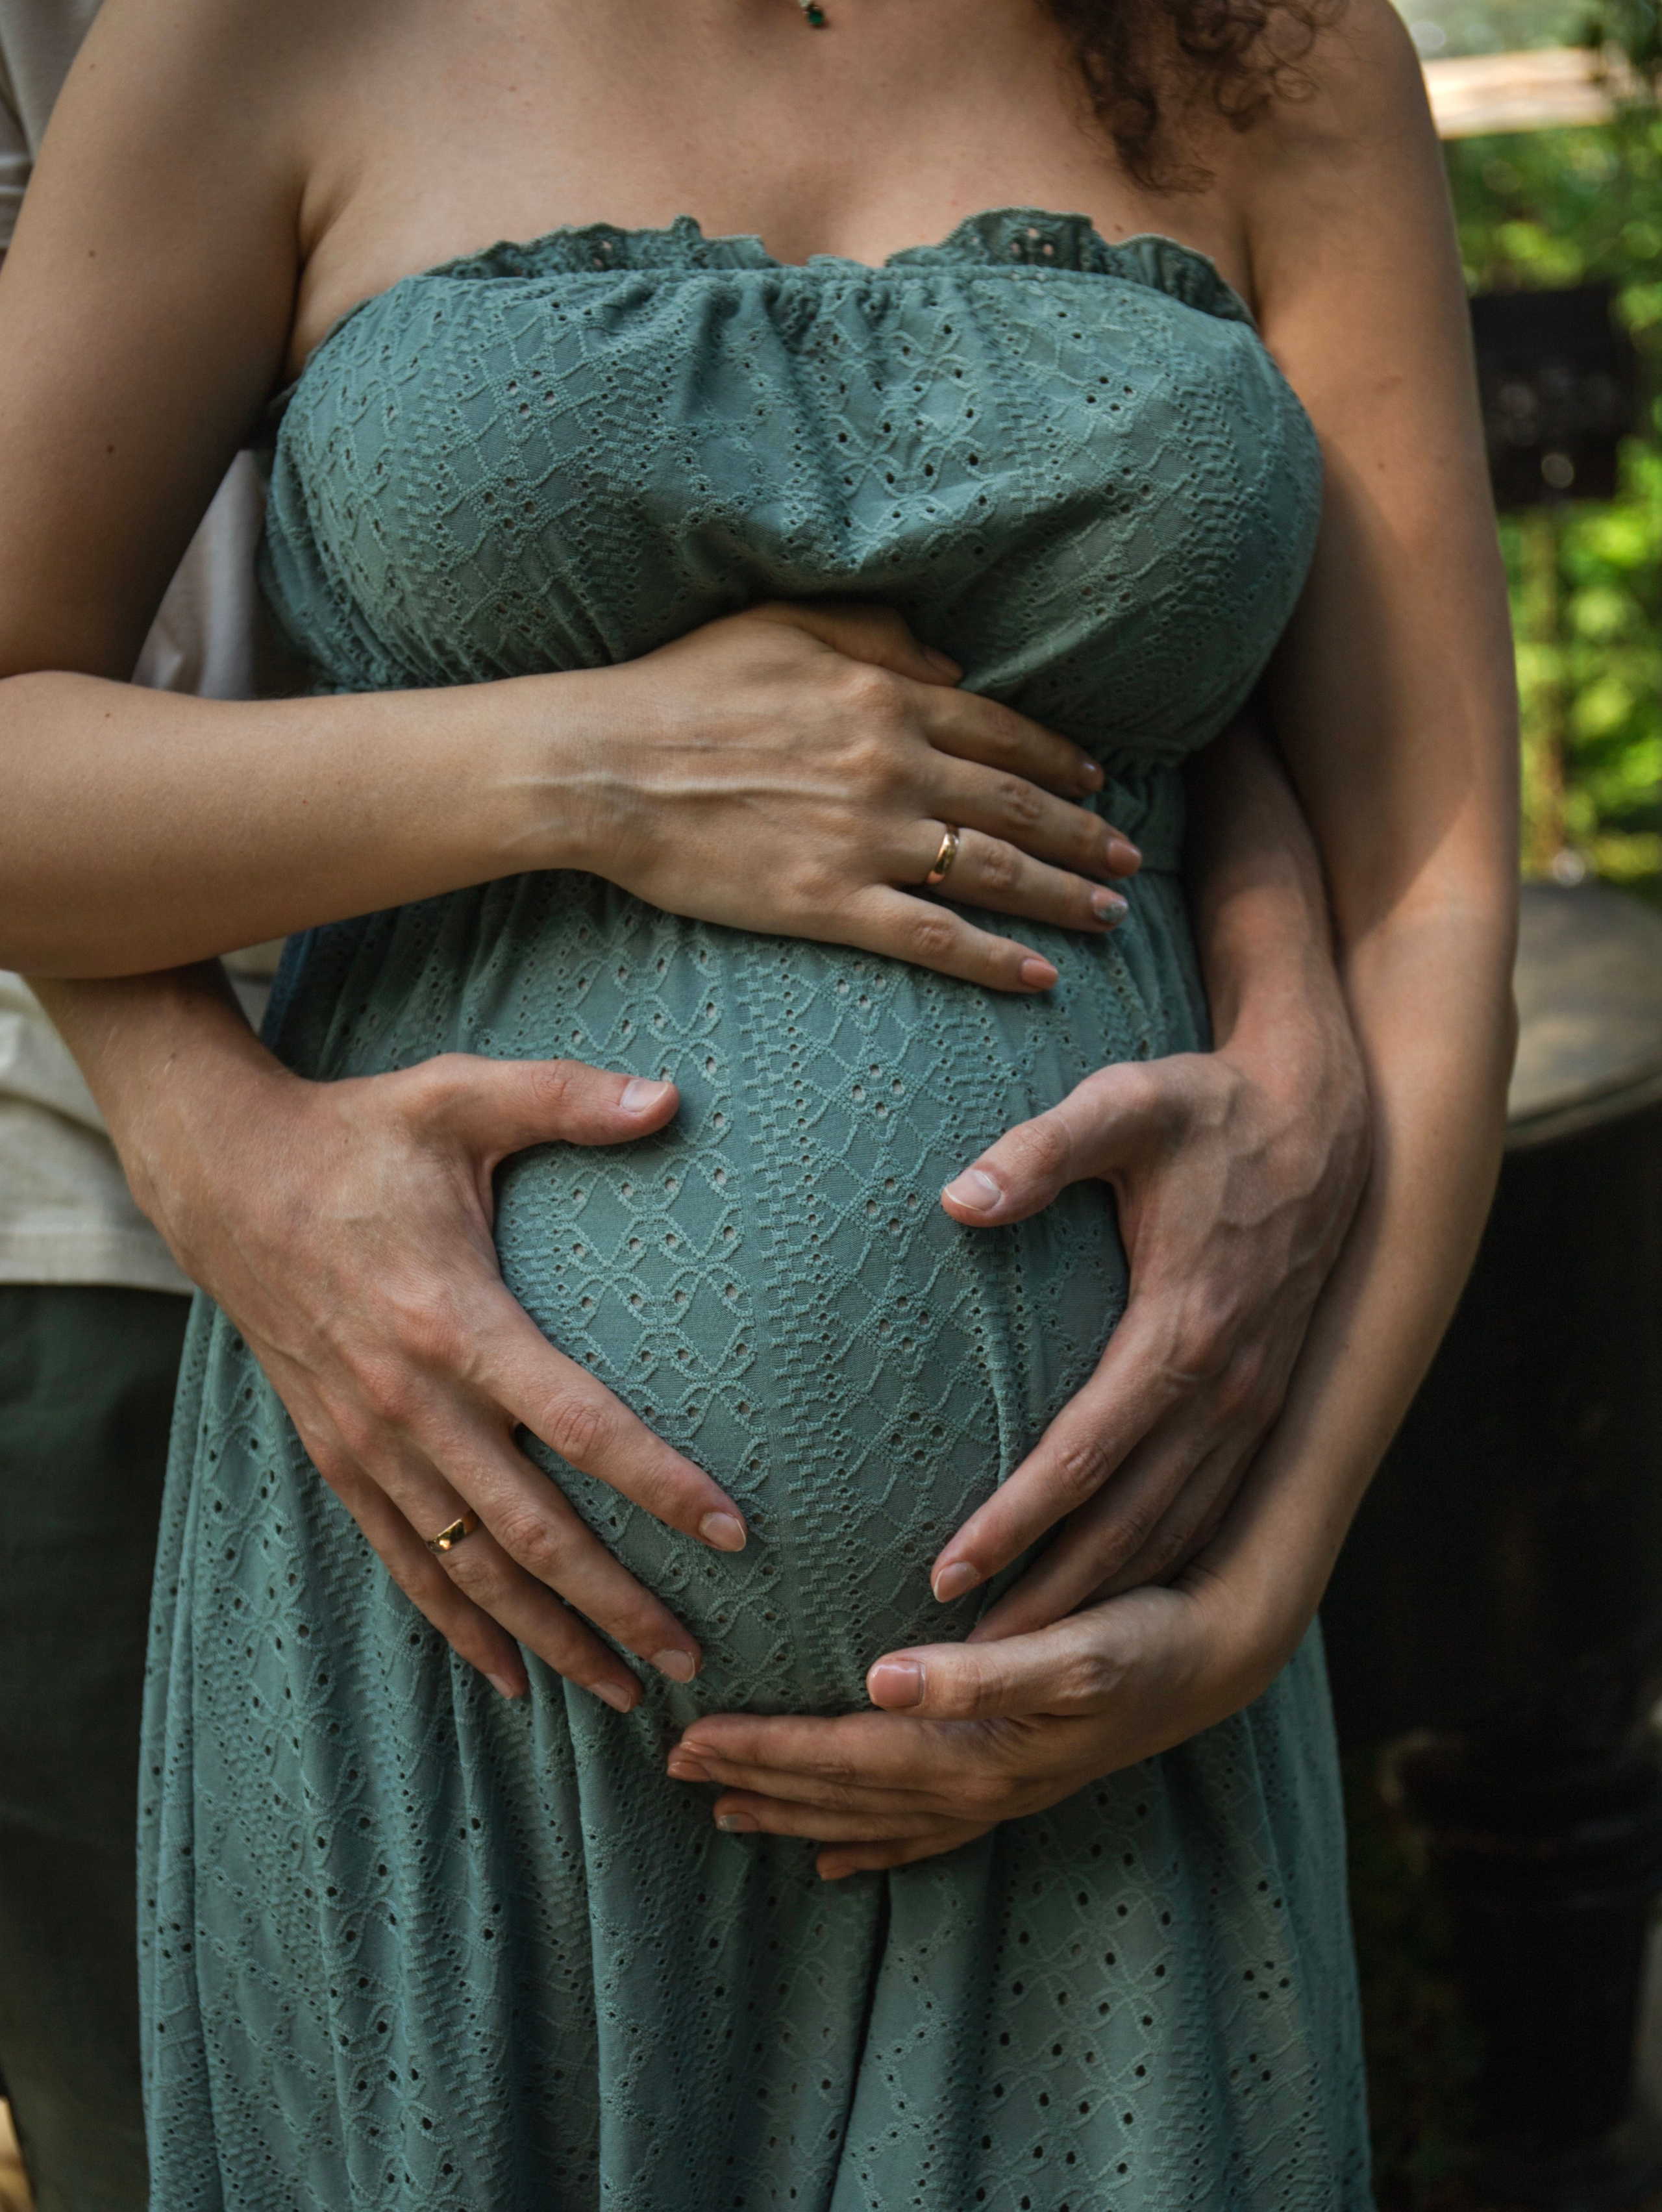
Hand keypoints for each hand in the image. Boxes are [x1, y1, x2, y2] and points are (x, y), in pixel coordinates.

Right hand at [128, 1040, 746, 1710]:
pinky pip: (407, 1561)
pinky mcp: (340, 1459)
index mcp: (456, 1320)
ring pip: (470, 1569)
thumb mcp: (458, 1095)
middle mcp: (412, 1401)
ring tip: (625, 1691)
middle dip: (617, 1602)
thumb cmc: (358, 1134)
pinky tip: (509, 1676)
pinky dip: (459, 1626)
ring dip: (549, 1637)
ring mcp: (370, 1442)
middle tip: (697, 1659)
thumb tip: (675, 1096)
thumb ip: (566, 1098)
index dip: (659, 1483)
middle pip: (531, 1530)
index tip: (734, 1532)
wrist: (222, 1181)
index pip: (579, 1423)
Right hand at [568, 600, 1140, 991]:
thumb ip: (874, 636)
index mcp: (884, 694)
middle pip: (1015, 805)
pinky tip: (1039, 977)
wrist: (606, 764)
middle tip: (1129, 862)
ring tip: (1108, 917)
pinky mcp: (828, 901)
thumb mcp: (780, 624)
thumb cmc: (679, 687)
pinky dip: (993, 959)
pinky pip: (932, 937)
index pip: (999, 730)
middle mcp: (893, 765)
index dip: (1058, 761)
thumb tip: (949, 665)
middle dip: (1082, 836)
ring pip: (991, 872)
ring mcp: (865, 837)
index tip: (1097, 785)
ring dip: (1060, 896)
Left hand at [666, 1559, 1294, 1878]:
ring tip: (725, 1816)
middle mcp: (977, 1784)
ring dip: (797, 1814)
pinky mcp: (1018, 1781)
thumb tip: (879, 1675)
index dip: (763, 1747)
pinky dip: (872, 1847)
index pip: (842, 1753)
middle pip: (842, 1790)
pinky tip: (837, 1860)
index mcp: (975, 1750)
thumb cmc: (1144, 1638)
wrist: (1221, 1658)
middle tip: (673, 1765)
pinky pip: (924, 1831)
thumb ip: (975, 1669)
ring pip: (872, 1817)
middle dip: (756, 1779)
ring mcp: (997, 1792)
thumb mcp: (1068, 1648)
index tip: (687, 1737)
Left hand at [928, 1016, 1367, 1635]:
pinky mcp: (1264, 1406)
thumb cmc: (1206, 1107)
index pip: (1086, 1449)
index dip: (1016, 1517)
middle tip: (963, 1661)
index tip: (946, 1570)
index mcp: (1184, 1325)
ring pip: (1173, 1531)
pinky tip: (1107, 1604)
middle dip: (1049, 1594)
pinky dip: (1155, 1566)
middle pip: (1130, 1520)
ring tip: (1016, 1657)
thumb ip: (1042, 1148)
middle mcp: (1228, 1386)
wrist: (1328, 1116)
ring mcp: (1254, 1404)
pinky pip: (1207, 1509)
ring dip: (1099, 1598)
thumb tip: (960, 1196)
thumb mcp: (1125, 1105)